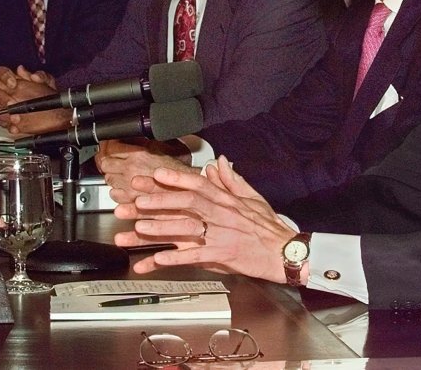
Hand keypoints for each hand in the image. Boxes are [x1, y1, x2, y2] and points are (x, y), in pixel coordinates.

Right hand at [0, 65, 66, 133]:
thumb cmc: (48, 94)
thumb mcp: (48, 82)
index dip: (5, 77)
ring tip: (15, 117)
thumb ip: (41, 76)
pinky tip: (16, 127)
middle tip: (12, 102)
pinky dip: (9, 125)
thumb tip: (33, 75)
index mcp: (14, 79)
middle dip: (2, 97)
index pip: (1, 73)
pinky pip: (2, 122)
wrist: (55, 111)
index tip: (13, 83)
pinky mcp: (7, 118)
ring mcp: (5, 105)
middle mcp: (6, 90)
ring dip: (4, 112)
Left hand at [96, 140, 198, 202]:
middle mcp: (131, 171)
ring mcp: (130, 188)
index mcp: (138, 155)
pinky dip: (116, 192)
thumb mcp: (159, 147)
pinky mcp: (131, 201)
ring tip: (119, 174)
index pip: (110, 149)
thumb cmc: (176, 168)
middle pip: (106, 165)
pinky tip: (122, 188)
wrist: (187, 187)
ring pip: (109, 181)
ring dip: (112, 177)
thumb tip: (127, 138)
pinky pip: (115, 196)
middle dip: (108, 162)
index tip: (107, 144)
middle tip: (111, 159)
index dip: (107, 146)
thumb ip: (141, 143)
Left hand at [113, 156, 293, 281]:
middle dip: (159, 201)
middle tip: (135, 201)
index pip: (198, 184)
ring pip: (187, 228)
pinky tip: (159, 259)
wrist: (285, 251)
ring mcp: (222, 234)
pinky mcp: (223, 254)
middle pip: (187, 203)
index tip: (154, 175)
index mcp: (227, 200)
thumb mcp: (252, 198)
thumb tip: (219, 163)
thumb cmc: (268, 227)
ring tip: (138, 228)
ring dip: (160, 228)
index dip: (175, 179)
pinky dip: (177, 257)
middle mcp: (222, 214)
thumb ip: (232, 180)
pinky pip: (196, 255)